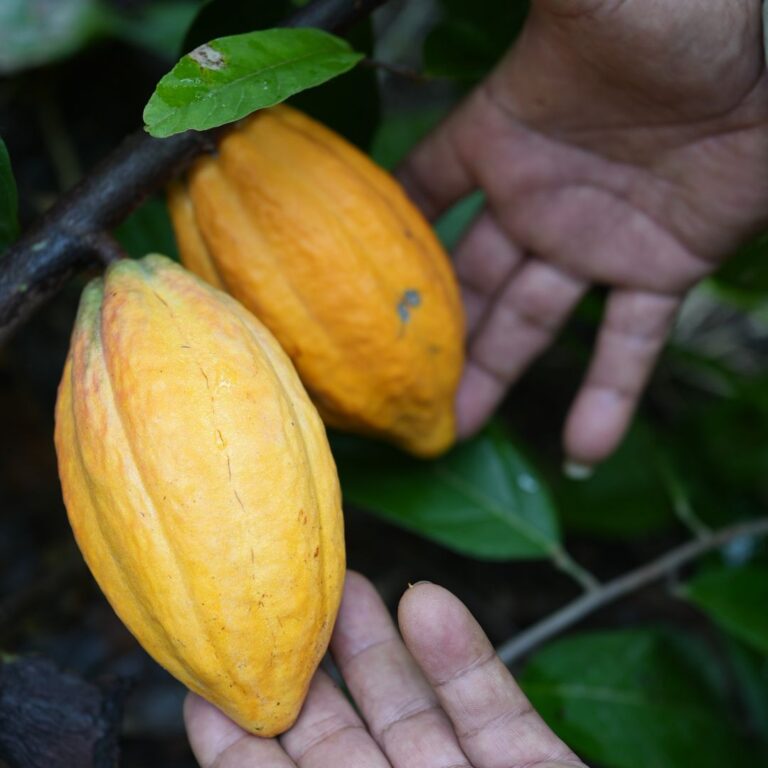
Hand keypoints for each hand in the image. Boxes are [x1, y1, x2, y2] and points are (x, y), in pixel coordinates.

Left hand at [185, 572, 583, 767]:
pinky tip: (428, 601)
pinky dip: (465, 658)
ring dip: (380, 646)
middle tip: (278, 603)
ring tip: (345, 585)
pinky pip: (497, 712)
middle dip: (311, 674)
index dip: (242, 751)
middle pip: (347, 746)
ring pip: (417, 713)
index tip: (205, 683)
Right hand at [398, 0, 767, 466]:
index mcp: (501, 140)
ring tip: (458, 433)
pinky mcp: (661, 267)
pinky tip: (582, 449)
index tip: (344, 286)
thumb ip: (518, 14)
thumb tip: (397, 6)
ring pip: (532, 321)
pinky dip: (609, 394)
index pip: (425, 189)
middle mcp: (539, 199)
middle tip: (396, 390)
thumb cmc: (667, 15)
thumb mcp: (575, 9)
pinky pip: (629, 341)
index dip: (389, 233)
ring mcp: (596, 240)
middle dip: (435, 333)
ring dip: (496, 376)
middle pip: (471, 280)